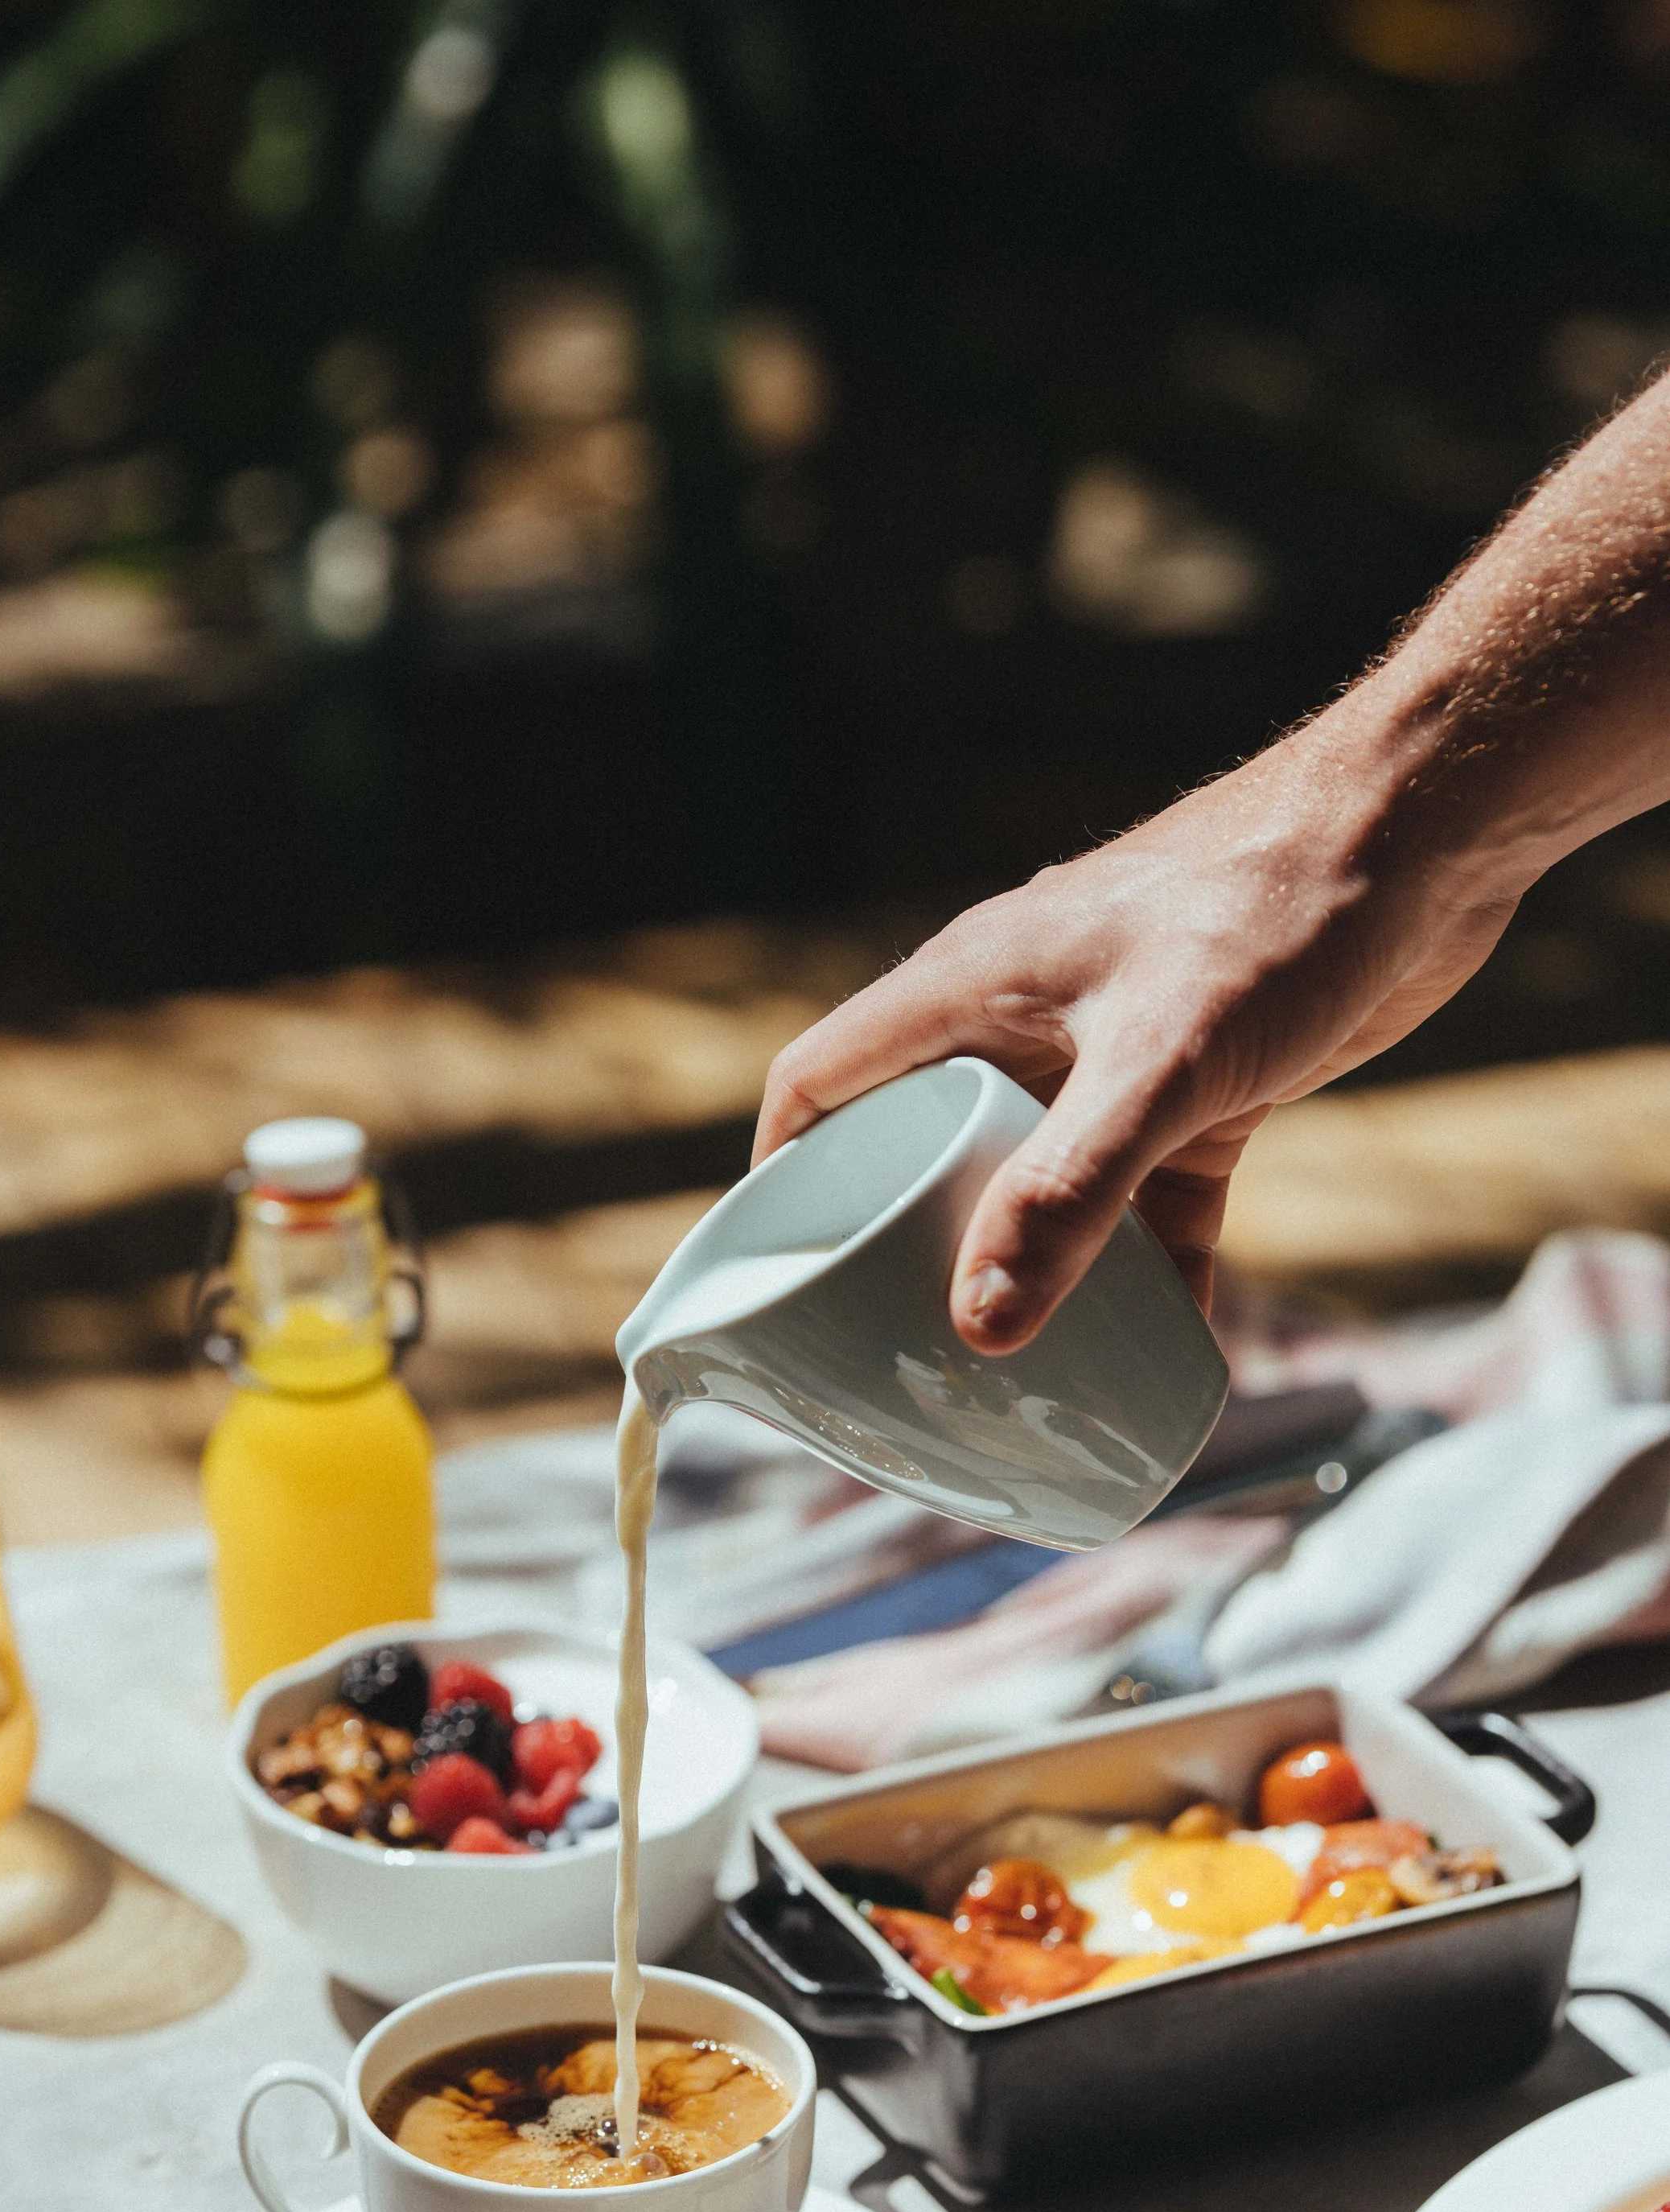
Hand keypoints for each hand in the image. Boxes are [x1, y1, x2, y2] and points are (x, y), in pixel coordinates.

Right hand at [755, 720, 1522, 1351]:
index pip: (822, 1082)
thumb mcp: (1161, 1062)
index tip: (779, 1276)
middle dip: (909, 1250)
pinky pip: (1148, 1198)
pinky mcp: (1201, 1083)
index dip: (784, 1178)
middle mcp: (1023, 1020)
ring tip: (1022, 1378)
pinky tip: (1172, 1351)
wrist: (1433, 831)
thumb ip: (1071, 1192)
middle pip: (922, 1147)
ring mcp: (1111, 1053)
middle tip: (897, 1352)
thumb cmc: (1279, 906)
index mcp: (968, 989)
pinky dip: (1153, 1269)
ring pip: (1038, 1181)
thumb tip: (981, 1327)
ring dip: (1034, 1270)